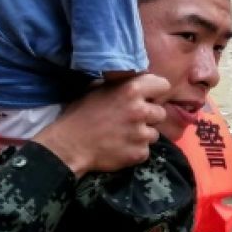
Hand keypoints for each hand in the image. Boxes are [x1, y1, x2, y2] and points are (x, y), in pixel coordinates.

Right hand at [34, 73, 170, 177]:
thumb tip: (134, 78)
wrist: (68, 146)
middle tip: (131, 120)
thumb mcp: (97, 88)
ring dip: (142, 135)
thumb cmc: (80, 114)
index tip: (148, 98)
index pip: (163, 85)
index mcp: (131, 89)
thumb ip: (119, 83)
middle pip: (160, 112)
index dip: (155, 92)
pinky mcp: (139, 153)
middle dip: (149, 116)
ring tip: (123, 135)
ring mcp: (141, 133)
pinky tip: (120, 148)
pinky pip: (145, 150)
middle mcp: (140, 110)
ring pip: (154, 133)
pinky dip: (135, 150)